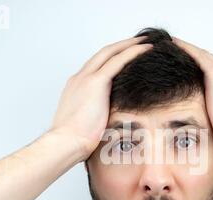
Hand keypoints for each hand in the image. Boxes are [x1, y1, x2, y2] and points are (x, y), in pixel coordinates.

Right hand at [49, 36, 152, 160]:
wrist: (66, 143)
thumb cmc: (75, 141)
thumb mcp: (87, 124)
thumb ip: (98, 116)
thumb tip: (112, 124)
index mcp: (76, 87)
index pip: (96, 66)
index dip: (111, 59)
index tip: (125, 58)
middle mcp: (80, 78)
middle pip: (103, 54)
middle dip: (121, 46)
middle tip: (138, 42)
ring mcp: (86, 78)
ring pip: (110, 53)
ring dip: (129, 45)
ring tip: (145, 42)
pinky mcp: (95, 82)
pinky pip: (118, 61)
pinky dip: (132, 52)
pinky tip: (146, 49)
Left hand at [172, 37, 212, 159]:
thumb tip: (207, 135)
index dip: (202, 67)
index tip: (189, 65)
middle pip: (209, 60)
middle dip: (194, 54)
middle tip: (176, 48)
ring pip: (203, 55)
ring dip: (187, 48)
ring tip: (171, 43)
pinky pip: (199, 56)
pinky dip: (186, 49)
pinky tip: (173, 44)